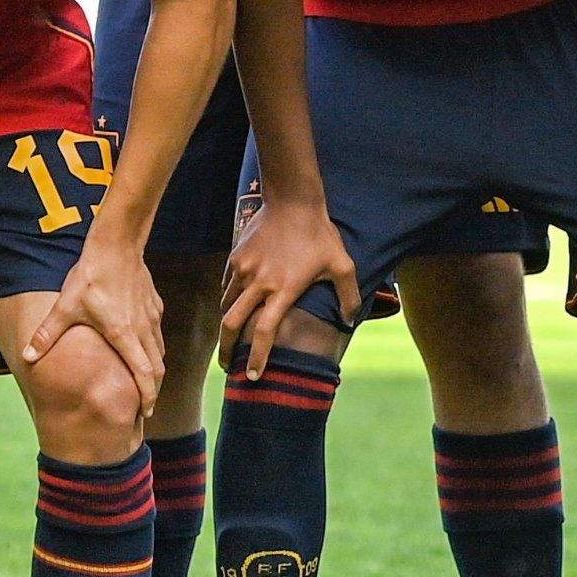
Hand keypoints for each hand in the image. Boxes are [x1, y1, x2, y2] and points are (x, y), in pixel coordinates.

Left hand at [23, 235, 163, 420]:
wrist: (116, 243)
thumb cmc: (90, 276)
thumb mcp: (65, 307)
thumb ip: (47, 334)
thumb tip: (27, 357)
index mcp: (123, 335)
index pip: (144, 374)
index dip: (147, 397)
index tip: (145, 413)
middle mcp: (142, 329)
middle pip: (157, 368)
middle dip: (153, 389)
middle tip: (144, 406)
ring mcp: (151, 317)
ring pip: (160, 351)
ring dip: (154, 370)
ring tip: (145, 383)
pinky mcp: (154, 305)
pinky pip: (157, 334)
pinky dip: (154, 348)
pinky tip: (142, 347)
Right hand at [220, 195, 355, 379]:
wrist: (292, 200)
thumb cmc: (320, 235)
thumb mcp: (342, 265)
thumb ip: (348, 296)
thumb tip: (350, 321)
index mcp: (284, 289)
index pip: (264, 332)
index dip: (256, 357)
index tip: (251, 376)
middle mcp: (259, 282)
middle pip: (232, 324)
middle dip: (227, 349)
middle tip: (227, 366)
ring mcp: (243, 269)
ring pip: (226, 305)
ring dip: (227, 325)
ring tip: (230, 339)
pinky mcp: (235, 257)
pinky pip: (227, 286)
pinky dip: (228, 299)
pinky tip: (234, 306)